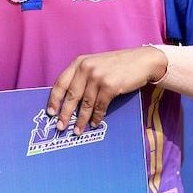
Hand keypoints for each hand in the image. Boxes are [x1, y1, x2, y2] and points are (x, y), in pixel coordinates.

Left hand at [46, 47, 167, 134]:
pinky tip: (94, 123)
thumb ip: (82, 76)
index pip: (60, 83)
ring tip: (78, 130)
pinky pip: (100, 106)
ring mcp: (98, 76)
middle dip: (65, 114)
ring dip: (81, 120)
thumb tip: (69, 101)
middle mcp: (86, 68)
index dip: (54, 99)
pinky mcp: (110, 86)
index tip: (50, 112)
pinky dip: (96, 117)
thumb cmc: (117, 65)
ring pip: (86, 104)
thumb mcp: (95, 64)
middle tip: (60, 127)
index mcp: (79, 62)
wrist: (142, 61)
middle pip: (71, 95)